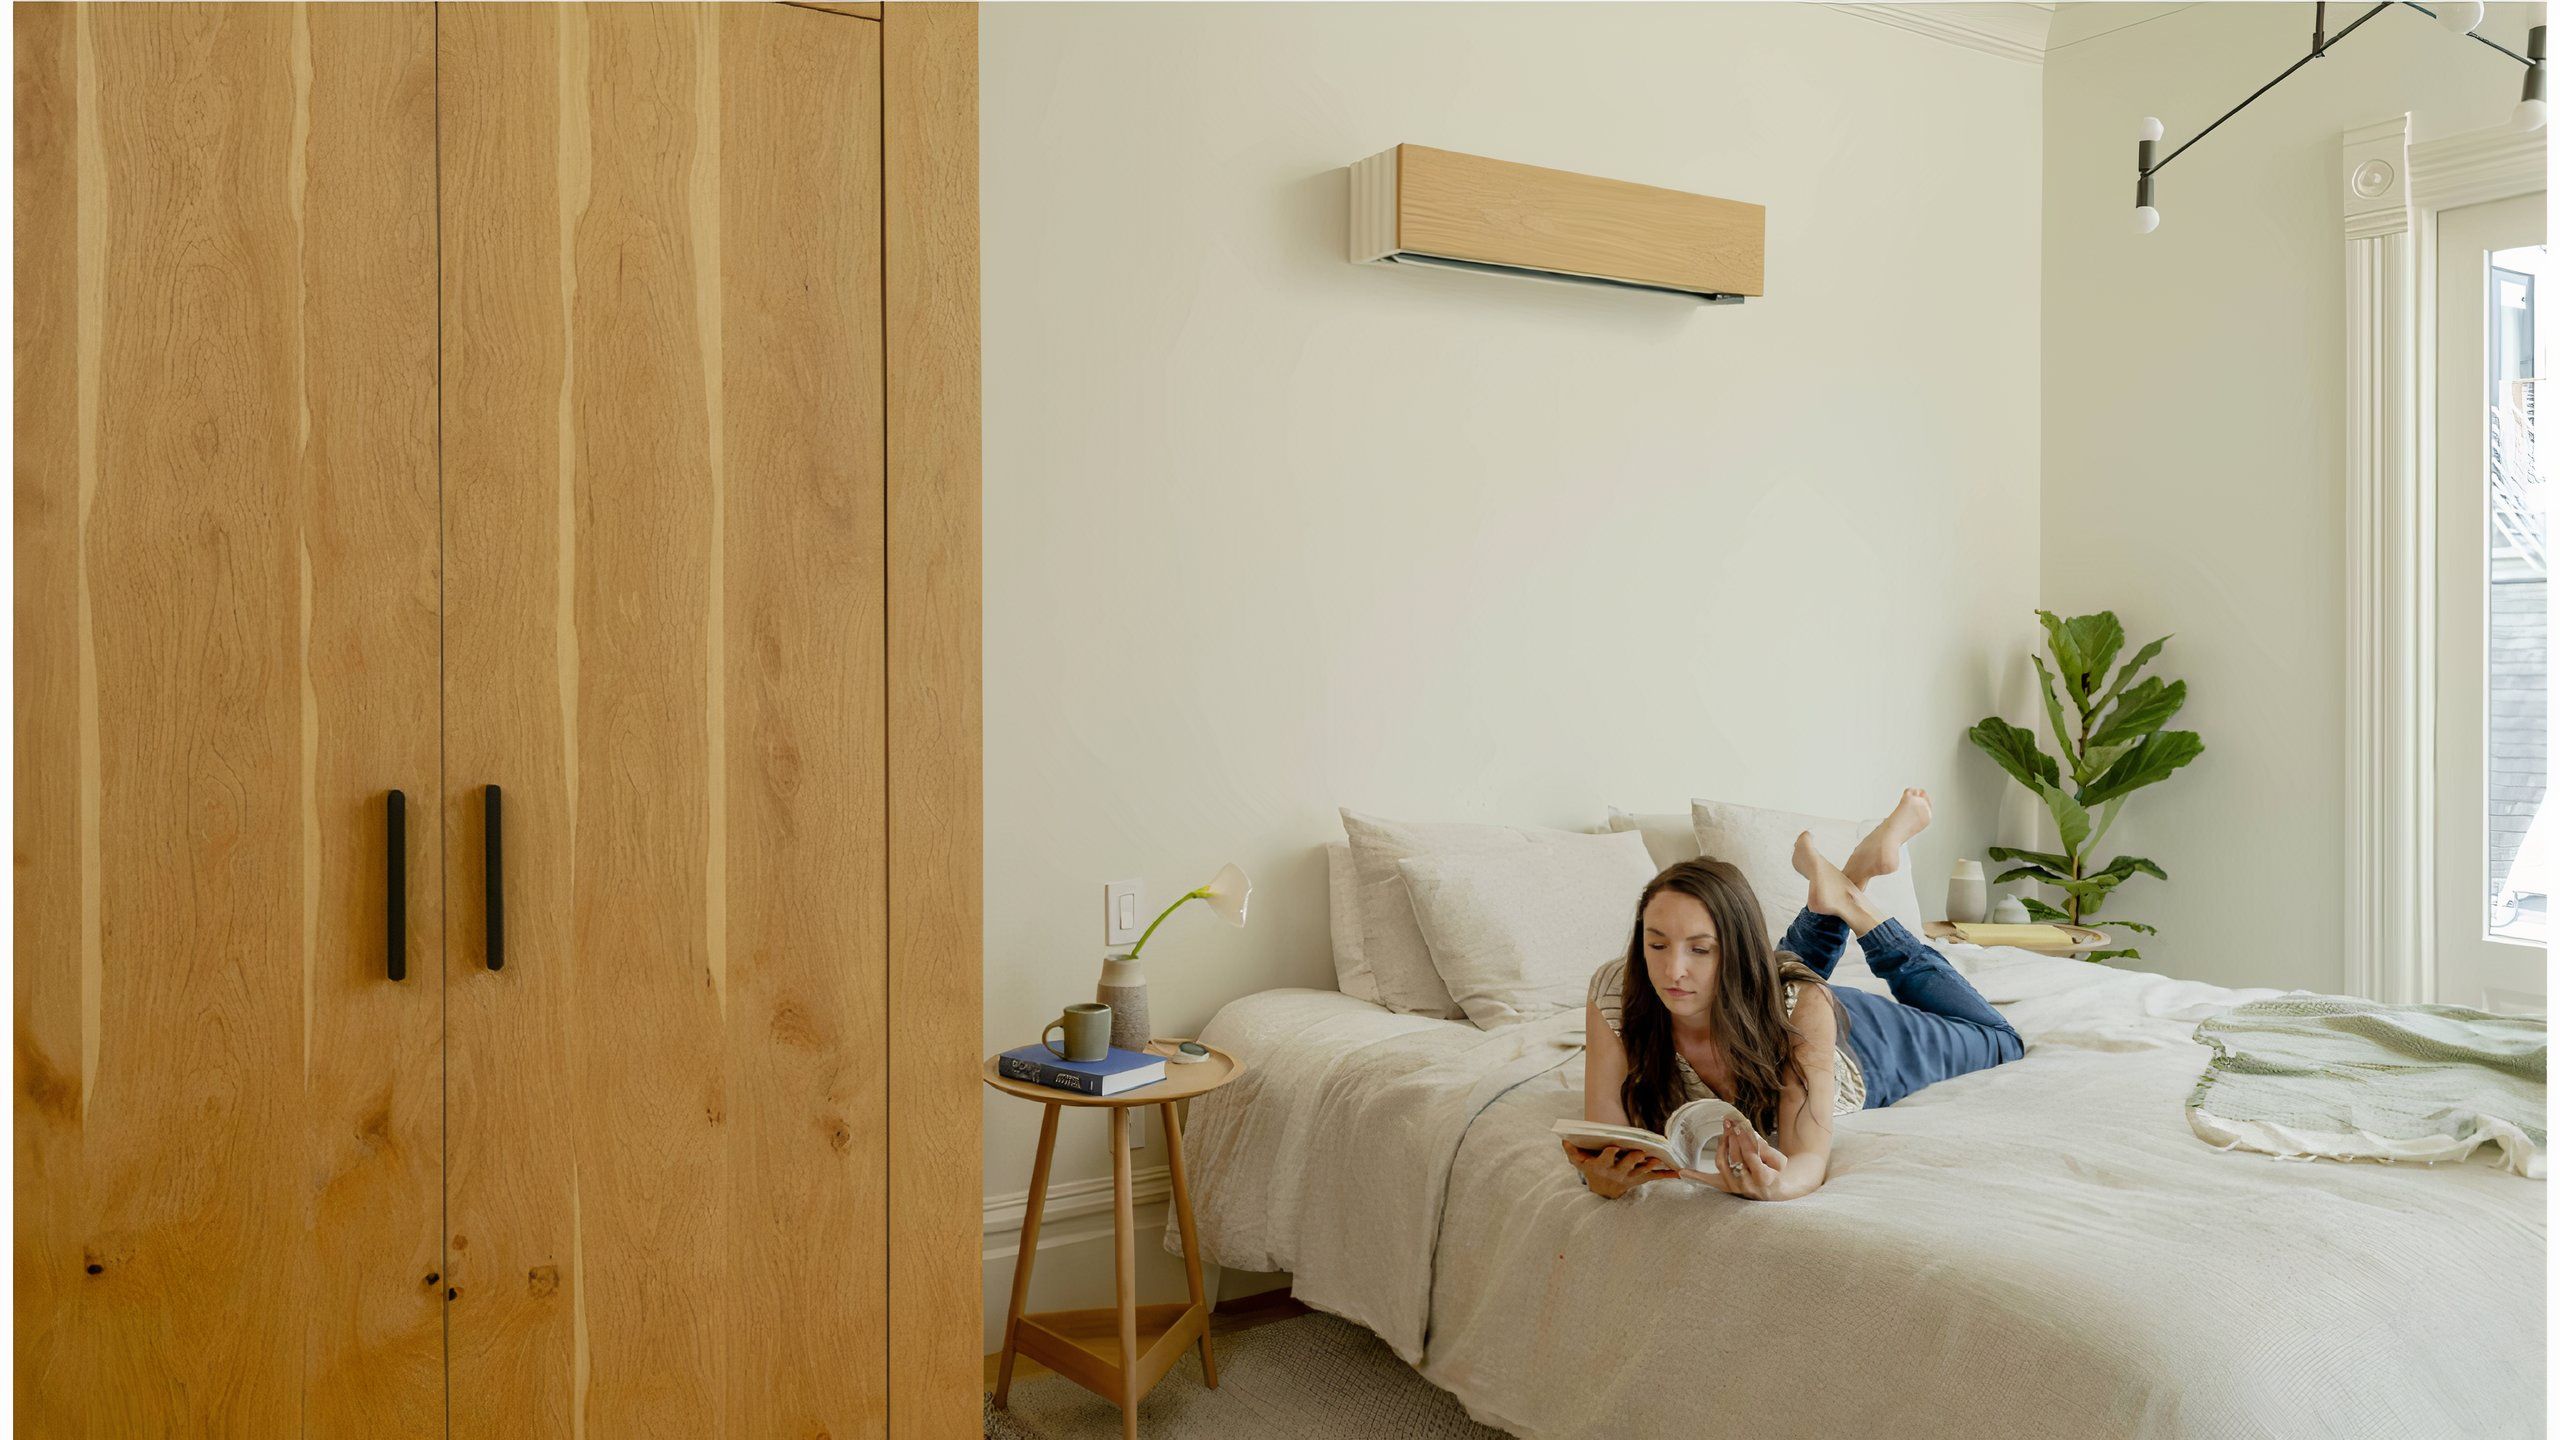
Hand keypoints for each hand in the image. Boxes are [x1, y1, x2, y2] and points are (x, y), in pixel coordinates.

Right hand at [1562, 1140, 1676, 1198]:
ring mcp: (1630, 1177)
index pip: (1606, 1159)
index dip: (1609, 1154)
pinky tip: (1678, 1172)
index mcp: (1602, 1166)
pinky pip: (1655, 1177)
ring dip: (1651, 1166)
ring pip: (1642, 1171)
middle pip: (1626, 1165)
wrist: (1603, 1191)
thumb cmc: (1591, 1170)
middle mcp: (1617, 1173)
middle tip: (1640, 1153)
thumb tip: (1564, 1140)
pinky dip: (1666, 1175)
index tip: (1613, 1147)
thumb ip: (1572, 1152)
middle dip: (1633, 1159)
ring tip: (1660, 1160)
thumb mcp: (1579, 1162)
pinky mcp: (1641, 1179)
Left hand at [1696, 1116, 1788, 1199]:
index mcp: (1763, 1179)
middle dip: (1733, 1137)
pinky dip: (1696, 1176)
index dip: (1745, 1139)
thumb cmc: (1775, 1171)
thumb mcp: (1778, 1160)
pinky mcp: (1724, 1186)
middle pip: (1736, 1157)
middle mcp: (1746, 1185)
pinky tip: (1683, 1172)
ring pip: (1722, 1163)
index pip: (1751, 1156)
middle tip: (1730, 1121)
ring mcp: (1734, 1187)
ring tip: (1724, 1129)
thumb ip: (1765, 1148)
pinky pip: (1709, 1181)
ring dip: (1722, 1144)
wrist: (1772, 1190)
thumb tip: (1749, 1132)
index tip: (1740, 1124)